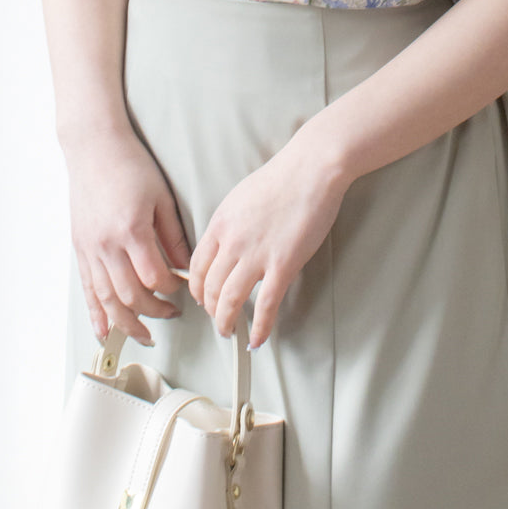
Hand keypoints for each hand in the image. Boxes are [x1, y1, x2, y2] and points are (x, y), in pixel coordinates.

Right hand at [66, 128, 192, 346]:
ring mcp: (90, 249)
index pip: (154, 277)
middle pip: (130, 296)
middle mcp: (107, 245)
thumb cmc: (129, 165)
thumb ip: (174, 236)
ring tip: (144, 335)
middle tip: (172, 313)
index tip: (185, 288)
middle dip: (154, 311)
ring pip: (107, 300)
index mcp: (131, 230)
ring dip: (126, 323)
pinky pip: (87, 290)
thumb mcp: (161, 197)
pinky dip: (96, 314)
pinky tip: (104, 331)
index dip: (173, 289)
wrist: (94, 147)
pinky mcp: (80, 248)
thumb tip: (186, 265)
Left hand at [188, 130, 348, 350]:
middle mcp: (232, 242)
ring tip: (229, 332)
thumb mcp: (240, 198)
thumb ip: (229, 224)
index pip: (197, 266)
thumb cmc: (282, 178)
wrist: (311, 170)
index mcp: (220, 224)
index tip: (201, 298)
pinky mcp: (283, 265)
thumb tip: (226, 246)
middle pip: (209, 287)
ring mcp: (256, 255)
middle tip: (216, 318)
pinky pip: (265, 305)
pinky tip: (258, 338)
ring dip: (226, 321)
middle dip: (210, 309)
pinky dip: (260, 327)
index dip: (196, 288)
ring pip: (230, 300)